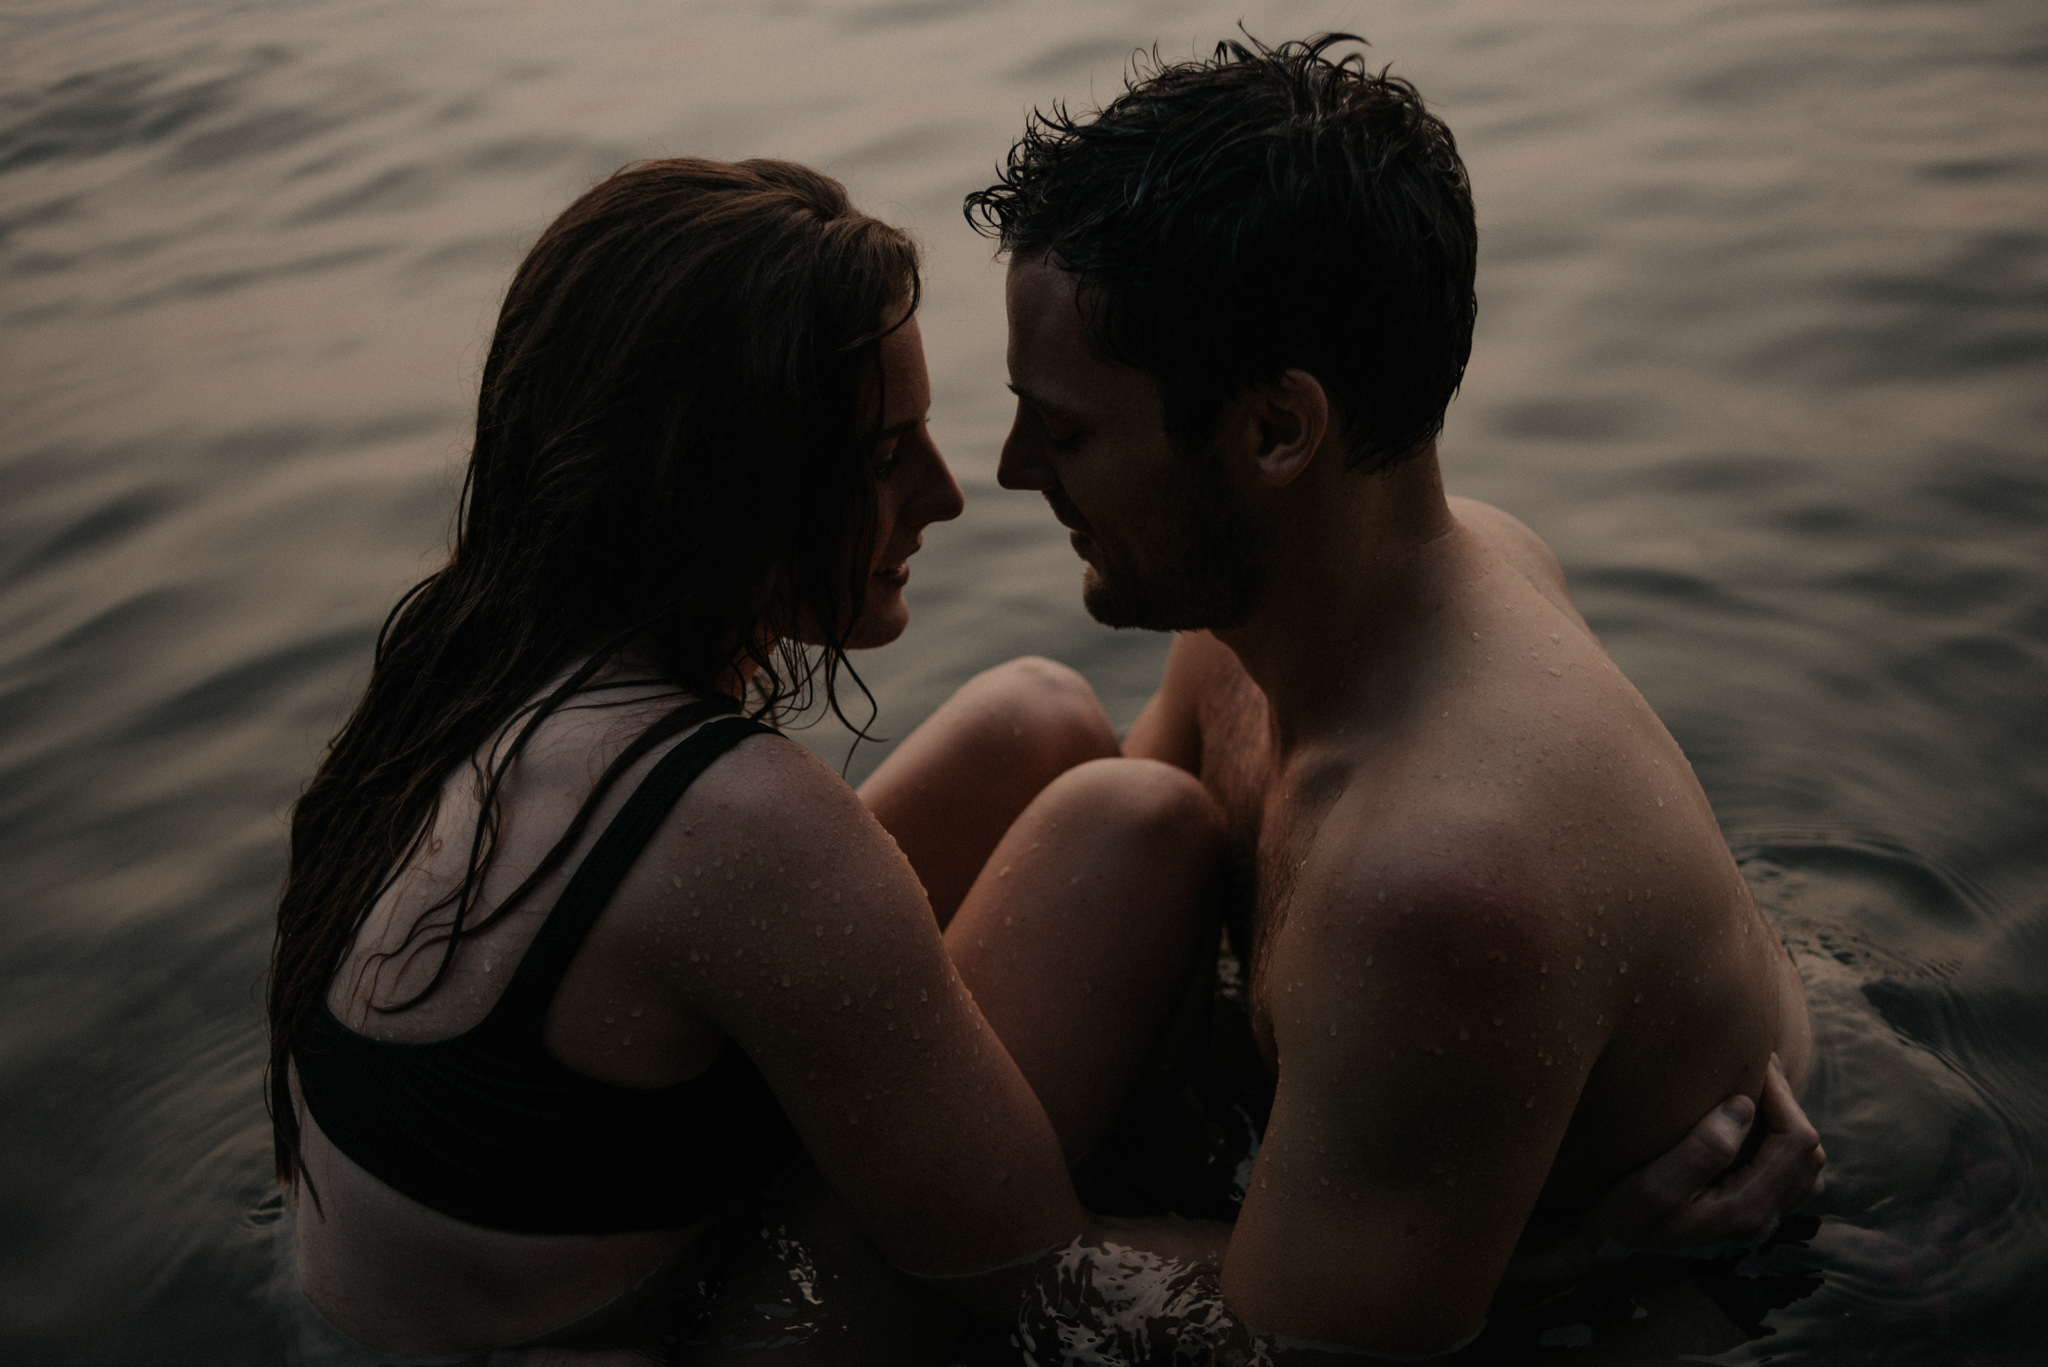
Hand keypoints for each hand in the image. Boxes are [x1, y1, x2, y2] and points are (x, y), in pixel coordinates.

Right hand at [1495, 1056, 1823, 1310]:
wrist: (1601, 1246)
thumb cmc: (1620, 1213)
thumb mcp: (1655, 1183)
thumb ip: (1704, 1148)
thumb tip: (1744, 1106)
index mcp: (1748, 1208)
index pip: (1796, 1143)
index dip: (1784, 1096)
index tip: (1755, 1060)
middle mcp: (1761, 1214)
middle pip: (1808, 1152)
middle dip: (1789, 1104)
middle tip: (1756, 1065)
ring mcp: (1753, 1213)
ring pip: (1800, 1163)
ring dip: (1786, 1120)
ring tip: (1755, 1086)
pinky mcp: (1739, 1206)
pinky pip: (1781, 1169)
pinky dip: (1776, 1137)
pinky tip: (1746, 1117)